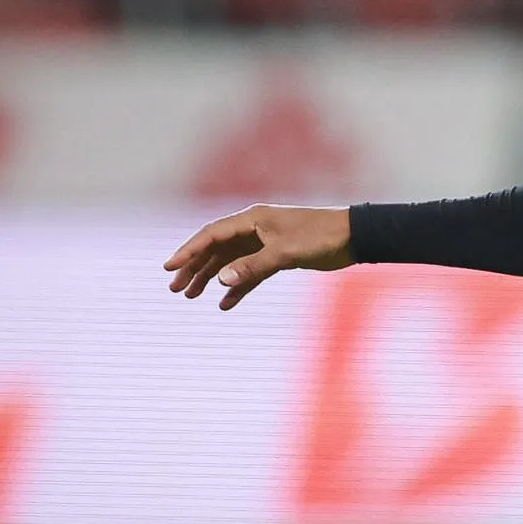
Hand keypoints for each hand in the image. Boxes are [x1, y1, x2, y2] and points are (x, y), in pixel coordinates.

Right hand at [164, 205, 354, 309]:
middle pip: (216, 249)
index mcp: (253, 219)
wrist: (354, 238)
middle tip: (176, 289)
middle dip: (194, 267)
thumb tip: (220, 280)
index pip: (211, 234)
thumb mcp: (285, 252)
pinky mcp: (278, 258)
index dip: (188, 250)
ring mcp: (265, 243)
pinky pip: (250, 273)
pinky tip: (225, 304)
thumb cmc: (321, 237)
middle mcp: (255, 229)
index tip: (168, 268)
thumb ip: (252, 266)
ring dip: (212, 278)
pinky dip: (238, 287)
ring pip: (230, 262)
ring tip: (191, 296)